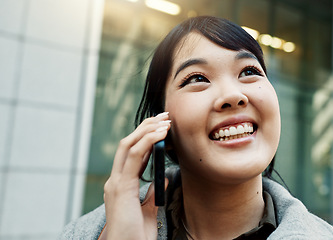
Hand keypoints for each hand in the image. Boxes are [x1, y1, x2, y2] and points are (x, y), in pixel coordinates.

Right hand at [100, 112, 170, 239]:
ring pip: (129, 145)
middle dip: (146, 127)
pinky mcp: (121, 187)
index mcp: (121, 185)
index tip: (163, 127)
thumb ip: (153, 193)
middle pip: (128, 144)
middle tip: (165, 116)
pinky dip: (148, 141)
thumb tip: (163, 179)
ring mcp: (116, 183)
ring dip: (148, 130)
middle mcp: (115, 181)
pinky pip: (134, 156)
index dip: (147, 137)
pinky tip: (161, 134)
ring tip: (165, 121)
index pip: (132, 153)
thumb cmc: (137, 234)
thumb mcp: (149, 210)